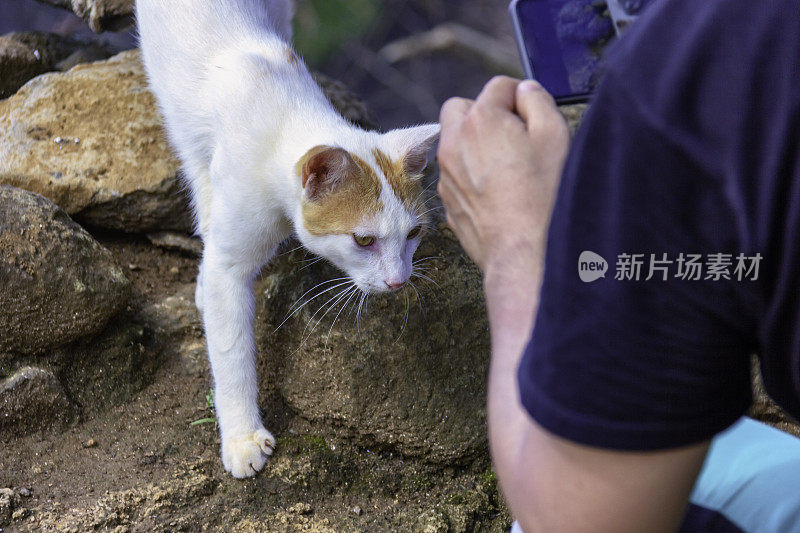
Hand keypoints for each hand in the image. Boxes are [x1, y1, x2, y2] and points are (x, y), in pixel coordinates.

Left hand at [437, 76, 569, 276]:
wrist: (524, 253)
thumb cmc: (544, 195)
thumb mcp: (555, 135)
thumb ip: (538, 101)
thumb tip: (524, 91)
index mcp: (480, 120)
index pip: (499, 86)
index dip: (522, 98)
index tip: (534, 119)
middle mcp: (454, 143)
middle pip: (462, 108)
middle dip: (486, 114)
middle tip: (514, 135)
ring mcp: (446, 175)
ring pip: (455, 143)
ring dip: (476, 144)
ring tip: (508, 168)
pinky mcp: (447, 201)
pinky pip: (456, 174)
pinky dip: (472, 174)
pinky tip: (499, 192)